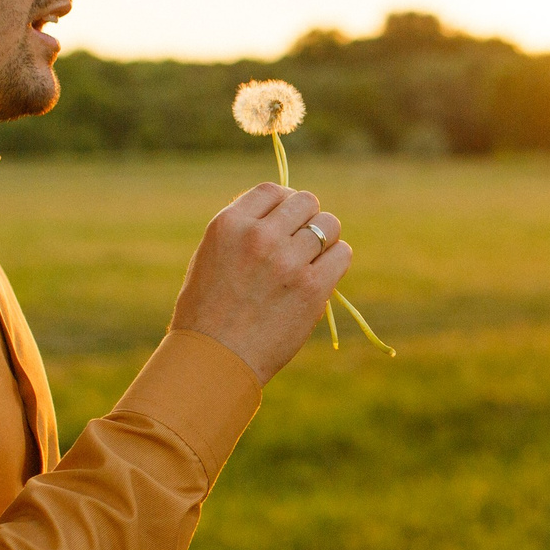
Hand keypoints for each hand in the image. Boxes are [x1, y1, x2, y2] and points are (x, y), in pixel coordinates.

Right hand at [170, 184, 352, 380]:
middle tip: (302, 242)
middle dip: (308, 218)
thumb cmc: (207, 313)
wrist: (215, 359)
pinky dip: (337, 261)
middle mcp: (260, 236)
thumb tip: (280, 214)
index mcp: (229, 224)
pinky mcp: (313, 287)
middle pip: (306, 201)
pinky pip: (342, 254)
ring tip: (313, 259)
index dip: (285, 203)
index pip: (273, 190)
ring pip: (330, 224)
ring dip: (326, 239)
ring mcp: (288, 260)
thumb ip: (242, 231)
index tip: (287, 221)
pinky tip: (324, 274)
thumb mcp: (210, 257)